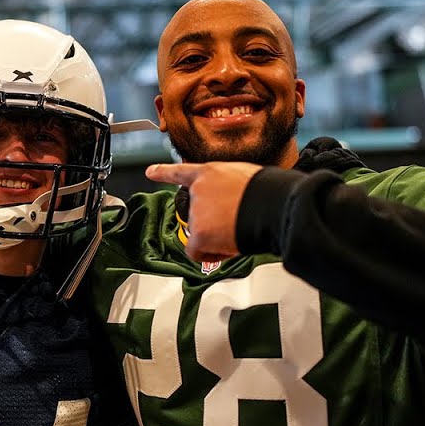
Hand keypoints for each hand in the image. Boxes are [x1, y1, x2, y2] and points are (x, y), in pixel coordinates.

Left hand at [146, 162, 261, 262]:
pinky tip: (226, 247)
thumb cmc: (267, 192)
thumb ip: (227, 188)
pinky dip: (210, 254)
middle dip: (212, 223)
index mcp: (210, 173)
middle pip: (197, 214)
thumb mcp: (244, 179)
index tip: (150, 172)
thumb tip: (231, 204)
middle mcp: (198, 190)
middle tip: (233, 223)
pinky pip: (197, 251)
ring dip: (215, 237)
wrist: (273, 204)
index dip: (164, 172)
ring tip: (237, 230)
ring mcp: (197, 212)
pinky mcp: (199, 232)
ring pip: (199, 234)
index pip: (181, 172)